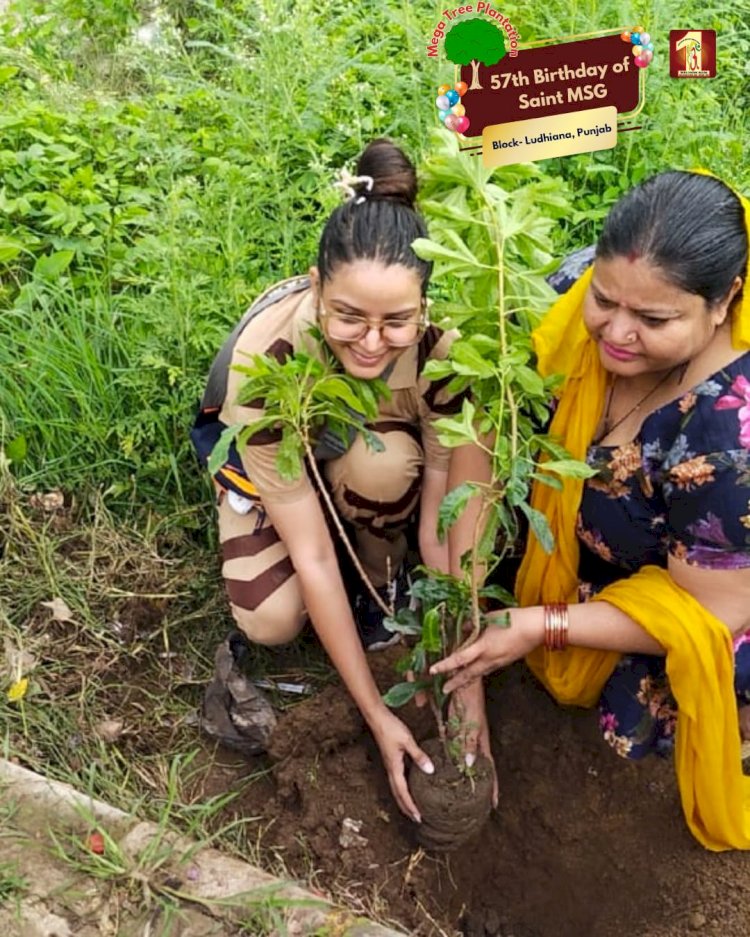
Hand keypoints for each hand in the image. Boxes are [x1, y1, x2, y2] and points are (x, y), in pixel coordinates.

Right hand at [368, 708, 433, 822]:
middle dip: (406, 808)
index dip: (410, 806)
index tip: (418, 817)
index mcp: (394, 768)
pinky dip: (402, 789)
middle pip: (397, 794)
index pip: (403, 792)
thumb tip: (430, 770)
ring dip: (403, 800)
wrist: (377, 718)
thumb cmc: (391, 728)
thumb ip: (418, 755)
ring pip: (395, 788)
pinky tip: (408, 787)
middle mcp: (390, 769)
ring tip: (412, 808)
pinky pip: (396, 780)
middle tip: (416, 819)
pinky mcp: (390, 760)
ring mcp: (389, 765)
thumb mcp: (407, 740)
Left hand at [430, 606, 543, 692]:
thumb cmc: (514, 619)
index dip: (445, 665)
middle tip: (443, 689)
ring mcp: (499, 663)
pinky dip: (478, 671)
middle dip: (455, 682)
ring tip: (455, 684)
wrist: (537, 628)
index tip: (433, 670)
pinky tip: (475, 670)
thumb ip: (474, 625)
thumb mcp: (490, 618)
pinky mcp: (505, 662)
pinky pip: (488, 669)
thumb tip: (463, 629)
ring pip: (478, 673)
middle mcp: (489, 659)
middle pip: (468, 674)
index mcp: (483, 647)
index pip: (459, 659)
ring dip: (466, 679)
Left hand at [450, 680, 497, 806]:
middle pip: (481, 766)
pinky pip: (460, 747)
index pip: (489, 768)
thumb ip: (469, 741)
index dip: (492, 785)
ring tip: (467, 788)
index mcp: (481, 740)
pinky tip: (453, 763)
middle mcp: (476, 739)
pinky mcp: (459, 727)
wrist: (463, 680)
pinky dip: (459, 757)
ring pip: (470, 757)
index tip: (494, 803)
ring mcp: (468, 733)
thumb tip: (470, 764)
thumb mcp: (469, 722)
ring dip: (470, 772)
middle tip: (481, 803)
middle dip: (483, 784)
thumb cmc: (468, 699)